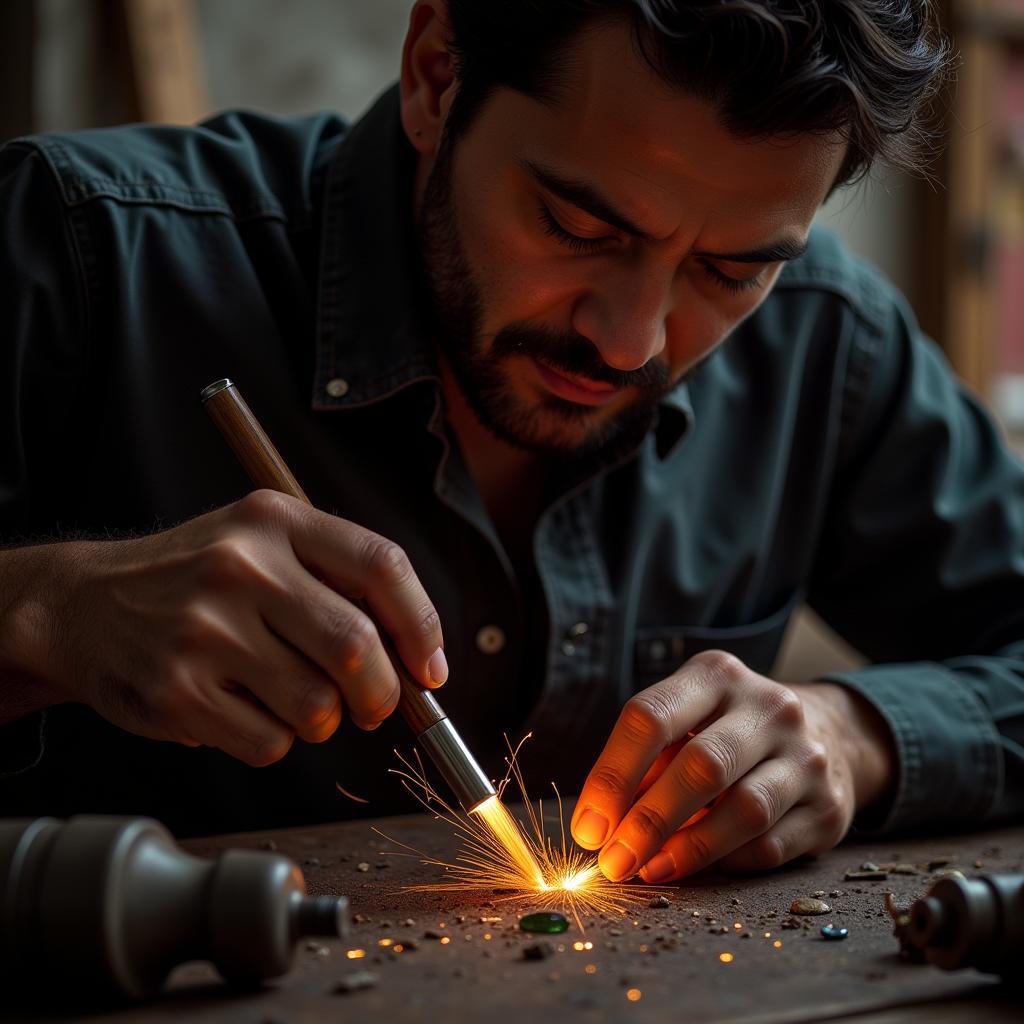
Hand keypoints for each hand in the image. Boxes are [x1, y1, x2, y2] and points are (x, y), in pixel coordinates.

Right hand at [6, 491, 446, 764]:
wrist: (83, 605)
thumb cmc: (197, 579)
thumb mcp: (262, 544)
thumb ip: (337, 582)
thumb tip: (419, 658)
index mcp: (274, 520)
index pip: (381, 565)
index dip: (422, 624)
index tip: (431, 669)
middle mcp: (240, 567)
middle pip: (356, 646)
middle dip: (382, 693)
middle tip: (375, 706)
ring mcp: (203, 629)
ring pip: (316, 705)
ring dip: (324, 721)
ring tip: (296, 701)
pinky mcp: (176, 690)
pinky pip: (269, 743)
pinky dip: (276, 742)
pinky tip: (246, 712)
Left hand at [569, 650, 894, 881]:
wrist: (829, 733)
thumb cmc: (727, 730)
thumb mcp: (688, 719)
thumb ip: (647, 762)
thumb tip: (601, 826)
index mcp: (716, 675)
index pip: (652, 717)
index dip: (612, 776)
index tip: (589, 826)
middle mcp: (768, 706)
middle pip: (701, 766)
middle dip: (649, 821)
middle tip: (615, 861)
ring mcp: (807, 755)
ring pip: (743, 811)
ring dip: (688, 850)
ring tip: (650, 870)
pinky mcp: (830, 806)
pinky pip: (771, 845)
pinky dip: (727, 862)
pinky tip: (699, 866)